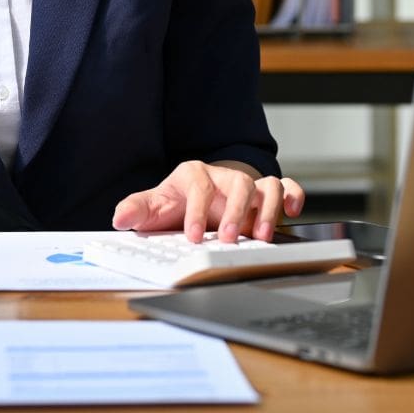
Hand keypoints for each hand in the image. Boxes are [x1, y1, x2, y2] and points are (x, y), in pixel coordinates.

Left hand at [111, 160, 304, 243]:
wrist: (198, 198)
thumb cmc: (178, 203)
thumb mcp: (155, 206)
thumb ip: (138, 209)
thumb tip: (120, 217)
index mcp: (194, 175)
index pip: (199, 186)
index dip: (196, 211)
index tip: (193, 236)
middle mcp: (224, 177)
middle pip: (238, 184)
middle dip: (235, 212)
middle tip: (229, 239)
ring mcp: (248, 185)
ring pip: (267, 185)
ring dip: (267, 210)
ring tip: (260, 236)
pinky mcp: (266, 196)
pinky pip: (287, 187)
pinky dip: (293, 196)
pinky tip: (291, 214)